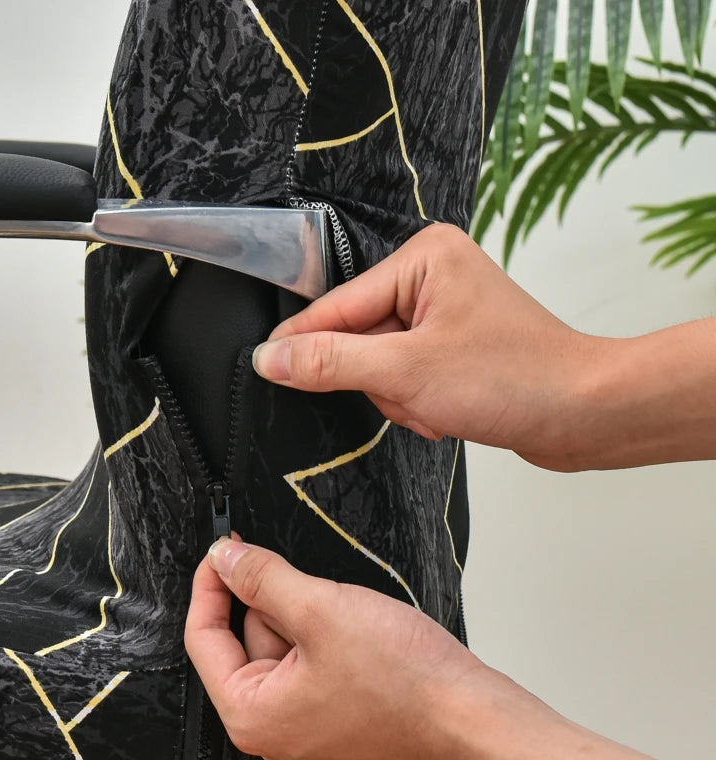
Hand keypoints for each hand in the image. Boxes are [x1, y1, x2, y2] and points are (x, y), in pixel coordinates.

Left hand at [184, 536, 482, 759]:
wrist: (469, 716)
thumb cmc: (401, 678)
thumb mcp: (319, 609)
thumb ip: (261, 579)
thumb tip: (222, 558)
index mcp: (249, 714)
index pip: (203, 638)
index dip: (210, 584)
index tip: (225, 547)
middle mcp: (267, 726)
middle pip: (240, 639)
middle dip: (270, 602)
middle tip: (309, 587)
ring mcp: (299, 721)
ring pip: (276, 643)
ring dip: (300, 614)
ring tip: (344, 617)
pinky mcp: (328, 709)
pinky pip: (304, 657)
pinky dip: (318, 631)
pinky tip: (352, 628)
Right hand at [254, 224, 613, 471]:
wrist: (582, 412)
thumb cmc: (516, 378)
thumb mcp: (407, 371)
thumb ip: (331, 362)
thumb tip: (272, 358)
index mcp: (423, 257)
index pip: (337, 305)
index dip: (305, 344)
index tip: (266, 369)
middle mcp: (432, 275)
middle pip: (356, 336)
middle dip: (380, 379)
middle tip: (414, 394)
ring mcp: (442, 311)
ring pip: (376, 363)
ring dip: (399, 396)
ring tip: (437, 404)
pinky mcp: (451, 345)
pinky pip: (401, 376)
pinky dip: (415, 402)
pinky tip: (445, 410)